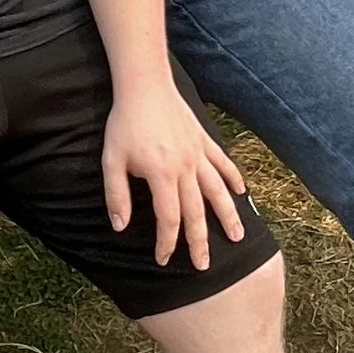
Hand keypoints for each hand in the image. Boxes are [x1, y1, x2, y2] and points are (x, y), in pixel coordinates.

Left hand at [102, 75, 249, 269]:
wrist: (144, 86)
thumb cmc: (125, 123)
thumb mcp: (111, 161)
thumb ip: (116, 196)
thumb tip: (120, 228)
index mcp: (162, 175)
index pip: (169, 218)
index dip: (167, 242)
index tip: (163, 259)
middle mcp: (186, 168)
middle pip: (196, 212)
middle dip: (200, 242)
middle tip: (204, 266)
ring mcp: (198, 154)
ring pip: (217, 191)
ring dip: (228, 216)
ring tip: (238, 237)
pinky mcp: (203, 140)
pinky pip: (222, 162)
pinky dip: (234, 177)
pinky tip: (242, 192)